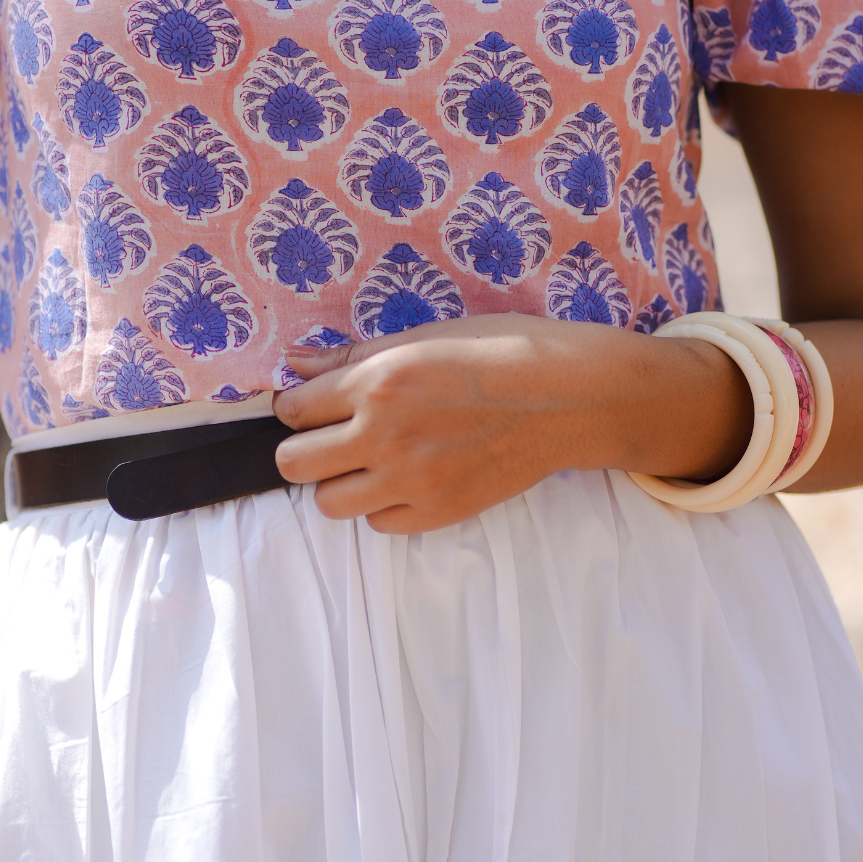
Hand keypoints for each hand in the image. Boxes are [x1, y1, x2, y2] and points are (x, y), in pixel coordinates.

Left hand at [271, 313, 750, 534]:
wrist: (570, 397)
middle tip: (333, 436)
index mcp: (377, 383)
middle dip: (305, 448)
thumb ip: (352, 357)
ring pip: (329, 503)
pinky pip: (379, 524)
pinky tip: (407, 479)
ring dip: (340, 482)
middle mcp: (384, 436)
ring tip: (370, 461)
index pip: (293, 409)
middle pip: (294, 464)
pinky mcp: (438, 512)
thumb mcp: (423, 337)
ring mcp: (411, 480)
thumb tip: (295, 364)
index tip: (316, 404)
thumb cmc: (502, 352)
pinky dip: (383, 506)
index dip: (298, 405)